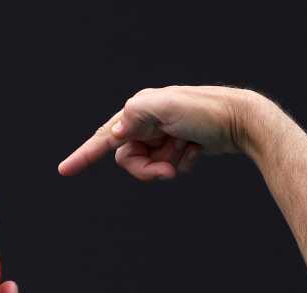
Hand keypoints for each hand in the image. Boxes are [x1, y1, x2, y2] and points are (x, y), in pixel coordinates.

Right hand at [57, 85, 262, 181]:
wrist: (242, 120)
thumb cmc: (206, 111)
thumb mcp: (168, 108)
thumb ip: (136, 116)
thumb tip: (114, 134)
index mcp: (139, 110)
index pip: (104, 136)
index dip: (83, 155)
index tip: (64, 170)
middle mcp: (146, 122)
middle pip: (128, 159)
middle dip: (147, 168)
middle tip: (169, 169)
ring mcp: (161, 135)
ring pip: (147, 165)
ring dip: (167, 165)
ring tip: (187, 153)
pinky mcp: (176, 146)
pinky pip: (166, 166)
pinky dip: (181, 163)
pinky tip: (195, 151)